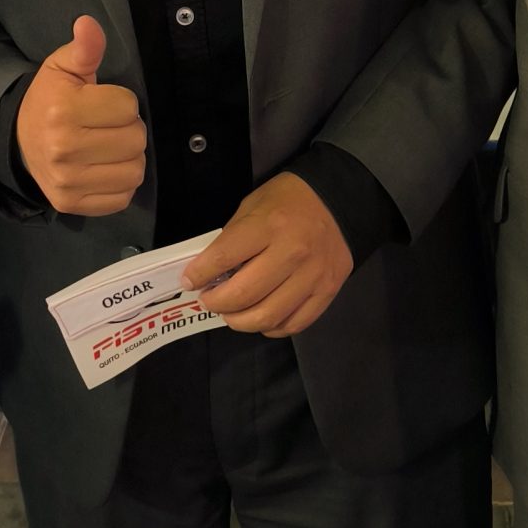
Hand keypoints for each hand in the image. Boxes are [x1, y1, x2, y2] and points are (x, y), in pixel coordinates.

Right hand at [16, 16, 146, 216]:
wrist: (18, 143)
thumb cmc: (48, 101)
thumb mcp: (62, 68)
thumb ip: (83, 48)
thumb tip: (88, 23)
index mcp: (63, 110)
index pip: (128, 106)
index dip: (121, 102)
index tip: (102, 103)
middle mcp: (65, 149)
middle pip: (136, 139)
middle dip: (128, 129)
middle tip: (107, 126)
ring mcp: (68, 182)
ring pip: (135, 170)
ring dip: (129, 158)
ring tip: (109, 147)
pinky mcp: (73, 205)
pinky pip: (123, 198)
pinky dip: (120, 184)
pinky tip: (104, 169)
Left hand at [181, 174, 352, 337]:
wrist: (338, 199)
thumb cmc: (288, 200)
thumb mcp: (253, 206)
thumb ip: (232, 239)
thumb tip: (210, 273)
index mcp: (270, 225)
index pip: (224, 258)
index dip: (199, 274)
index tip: (189, 282)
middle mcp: (293, 252)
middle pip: (244, 294)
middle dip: (216, 303)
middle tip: (209, 300)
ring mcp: (313, 275)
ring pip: (268, 316)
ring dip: (240, 321)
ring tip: (231, 314)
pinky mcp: (328, 291)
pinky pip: (294, 323)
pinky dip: (271, 327)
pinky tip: (261, 317)